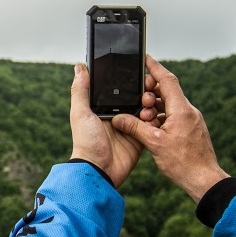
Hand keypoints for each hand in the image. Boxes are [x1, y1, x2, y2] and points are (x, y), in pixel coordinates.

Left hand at [69, 63, 157, 186]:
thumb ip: (80, 90)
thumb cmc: (86, 142)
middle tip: (148, 89)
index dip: (128, 81)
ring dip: (150, 106)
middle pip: (134, 98)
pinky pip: (151, 127)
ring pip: (145, 110)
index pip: (118, 89)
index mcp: (102, 108)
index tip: (139, 71)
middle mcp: (117, 116)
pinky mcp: (139, 139)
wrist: (99, 170)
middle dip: (143, 92)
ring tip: (149, 103)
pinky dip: (154, 121)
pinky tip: (156, 116)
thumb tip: (79, 67)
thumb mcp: (80, 113)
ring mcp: (129, 128)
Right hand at [113, 55, 228, 202]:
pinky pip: (174, 115)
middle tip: (137, 98)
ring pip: (169, 105)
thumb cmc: (183, 163)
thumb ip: (135, 127)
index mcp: (181, 110)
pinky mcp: (191, 129)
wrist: (204, 180)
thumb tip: (118, 118)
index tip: (145, 58)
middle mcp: (189, 111)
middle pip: (167, 91)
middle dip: (149, 91)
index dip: (154, 67)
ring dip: (154, 107)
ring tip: (142, 117)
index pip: (167, 80)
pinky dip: (161, 117)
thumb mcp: (154, 143)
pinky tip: (151, 128)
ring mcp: (191, 120)